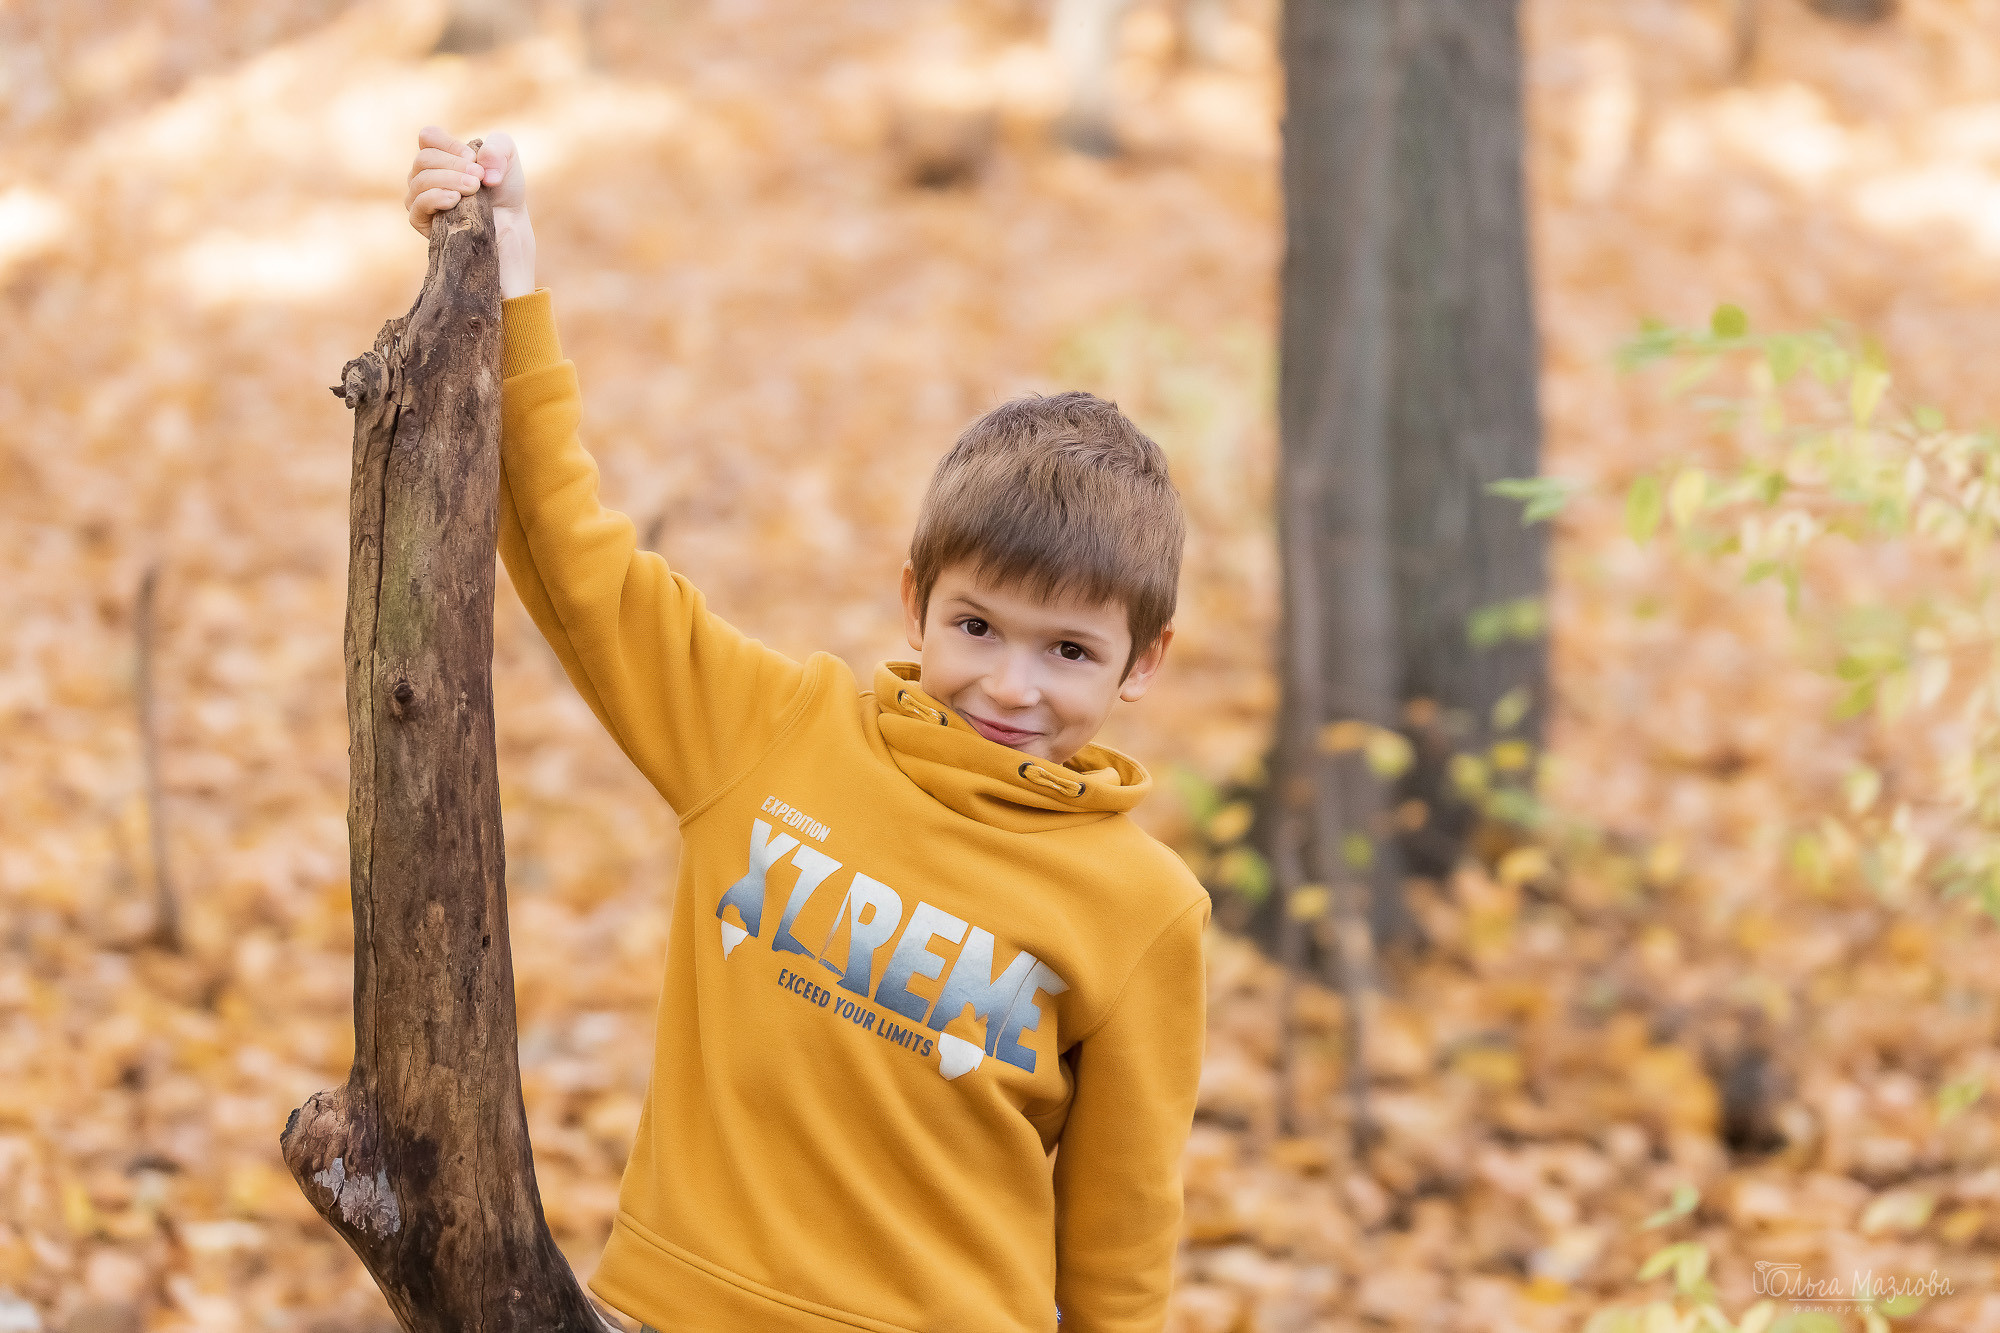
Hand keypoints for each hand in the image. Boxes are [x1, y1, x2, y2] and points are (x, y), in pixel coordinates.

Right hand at [406, 126, 536, 296]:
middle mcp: (425, 174)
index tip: (473, 158)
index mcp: (440, 156)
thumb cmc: (505, 190)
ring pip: (419, 181)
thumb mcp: (508, 158)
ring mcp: (420, 198)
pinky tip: (455, 200)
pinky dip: (435, 198)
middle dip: (454, 165)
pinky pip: (416, 205)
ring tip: (474, 189)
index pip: (428, 137)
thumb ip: (498, 145)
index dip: (449, 144)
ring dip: (449, 181)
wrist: (510, 224)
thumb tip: (479, 162)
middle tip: (480, 178)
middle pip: (423, 159)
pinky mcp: (421, 222)